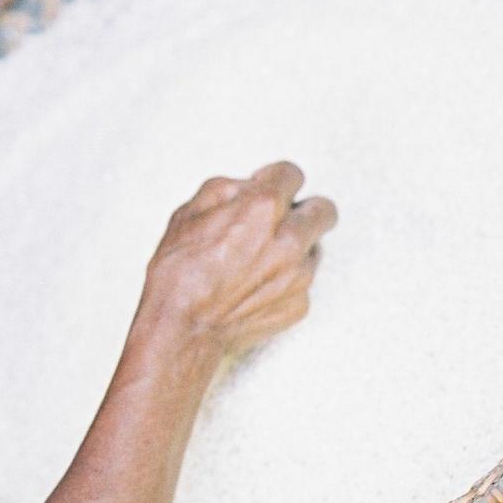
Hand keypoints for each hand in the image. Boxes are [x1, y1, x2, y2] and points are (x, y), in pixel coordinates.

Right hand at [136, 161, 336, 357]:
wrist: (181, 327)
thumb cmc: (178, 270)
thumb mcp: (189, 211)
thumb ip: (228, 189)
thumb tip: (249, 185)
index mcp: (262, 207)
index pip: (292, 174)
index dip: (275, 180)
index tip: (268, 188)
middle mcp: (289, 238)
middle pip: (324, 210)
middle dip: (304, 209)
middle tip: (281, 219)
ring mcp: (299, 275)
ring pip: (315, 249)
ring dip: (294, 248)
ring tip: (258, 260)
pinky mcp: (300, 304)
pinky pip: (303, 283)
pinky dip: (284, 281)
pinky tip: (254, 287)